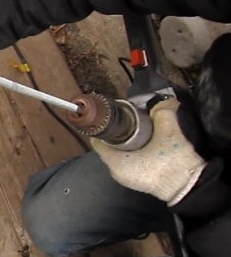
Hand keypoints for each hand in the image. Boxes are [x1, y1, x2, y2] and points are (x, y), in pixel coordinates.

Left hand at [91, 98, 206, 204]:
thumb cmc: (173, 162)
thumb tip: (161, 103)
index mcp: (115, 162)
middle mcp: (116, 172)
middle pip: (109, 145)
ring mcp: (127, 178)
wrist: (191, 187)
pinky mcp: (138, 180)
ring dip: (127, 141)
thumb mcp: (168, 131)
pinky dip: (134, 150)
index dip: (105, 125)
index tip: (112, 115)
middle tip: (128, 119)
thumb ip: (162, 112)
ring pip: (120, 153)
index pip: (99, 140)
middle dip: (117, 132)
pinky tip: (145, 141)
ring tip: (137, 128)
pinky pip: (129, 160)